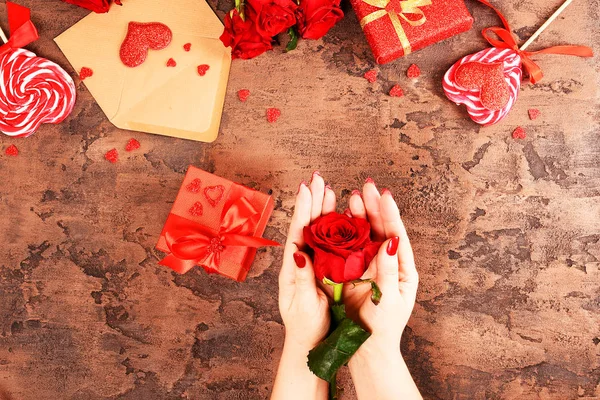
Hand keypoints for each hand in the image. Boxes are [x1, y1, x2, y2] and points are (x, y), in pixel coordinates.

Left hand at [272, 172, 335, 399]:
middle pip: (308, 226)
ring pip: (319, 232)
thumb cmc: (305, 327)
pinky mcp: (327, 271)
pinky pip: (331, 246)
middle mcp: (303, 261)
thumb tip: (298, 253)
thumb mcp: (303, 305)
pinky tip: (341, 215)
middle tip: (318, 179)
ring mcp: (315, 265)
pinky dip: (335, 228)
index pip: (298, 232)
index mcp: (293, 268)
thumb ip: (301, 279)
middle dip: (313, 202)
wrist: (311, 344)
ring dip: (323, 210)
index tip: (307, 188)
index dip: (302, 210)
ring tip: (329, 190)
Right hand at [344, 180, 420, 399]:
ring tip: (353, 195)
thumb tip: (392, 241)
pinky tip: (341, 216)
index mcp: (403, 269)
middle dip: (375, 207)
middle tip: (367, 186)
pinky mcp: (354, 271)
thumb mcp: (389, 300)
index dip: (390, 214)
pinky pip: (351, 247)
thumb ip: (389, 270)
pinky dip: (346, 231)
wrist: (366, 348)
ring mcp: (370, 266)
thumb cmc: (382, 328)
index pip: (397, 236)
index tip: (384, 195)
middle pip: (382, 229)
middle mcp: (388, 263)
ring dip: (361, 215)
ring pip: (366, 235)